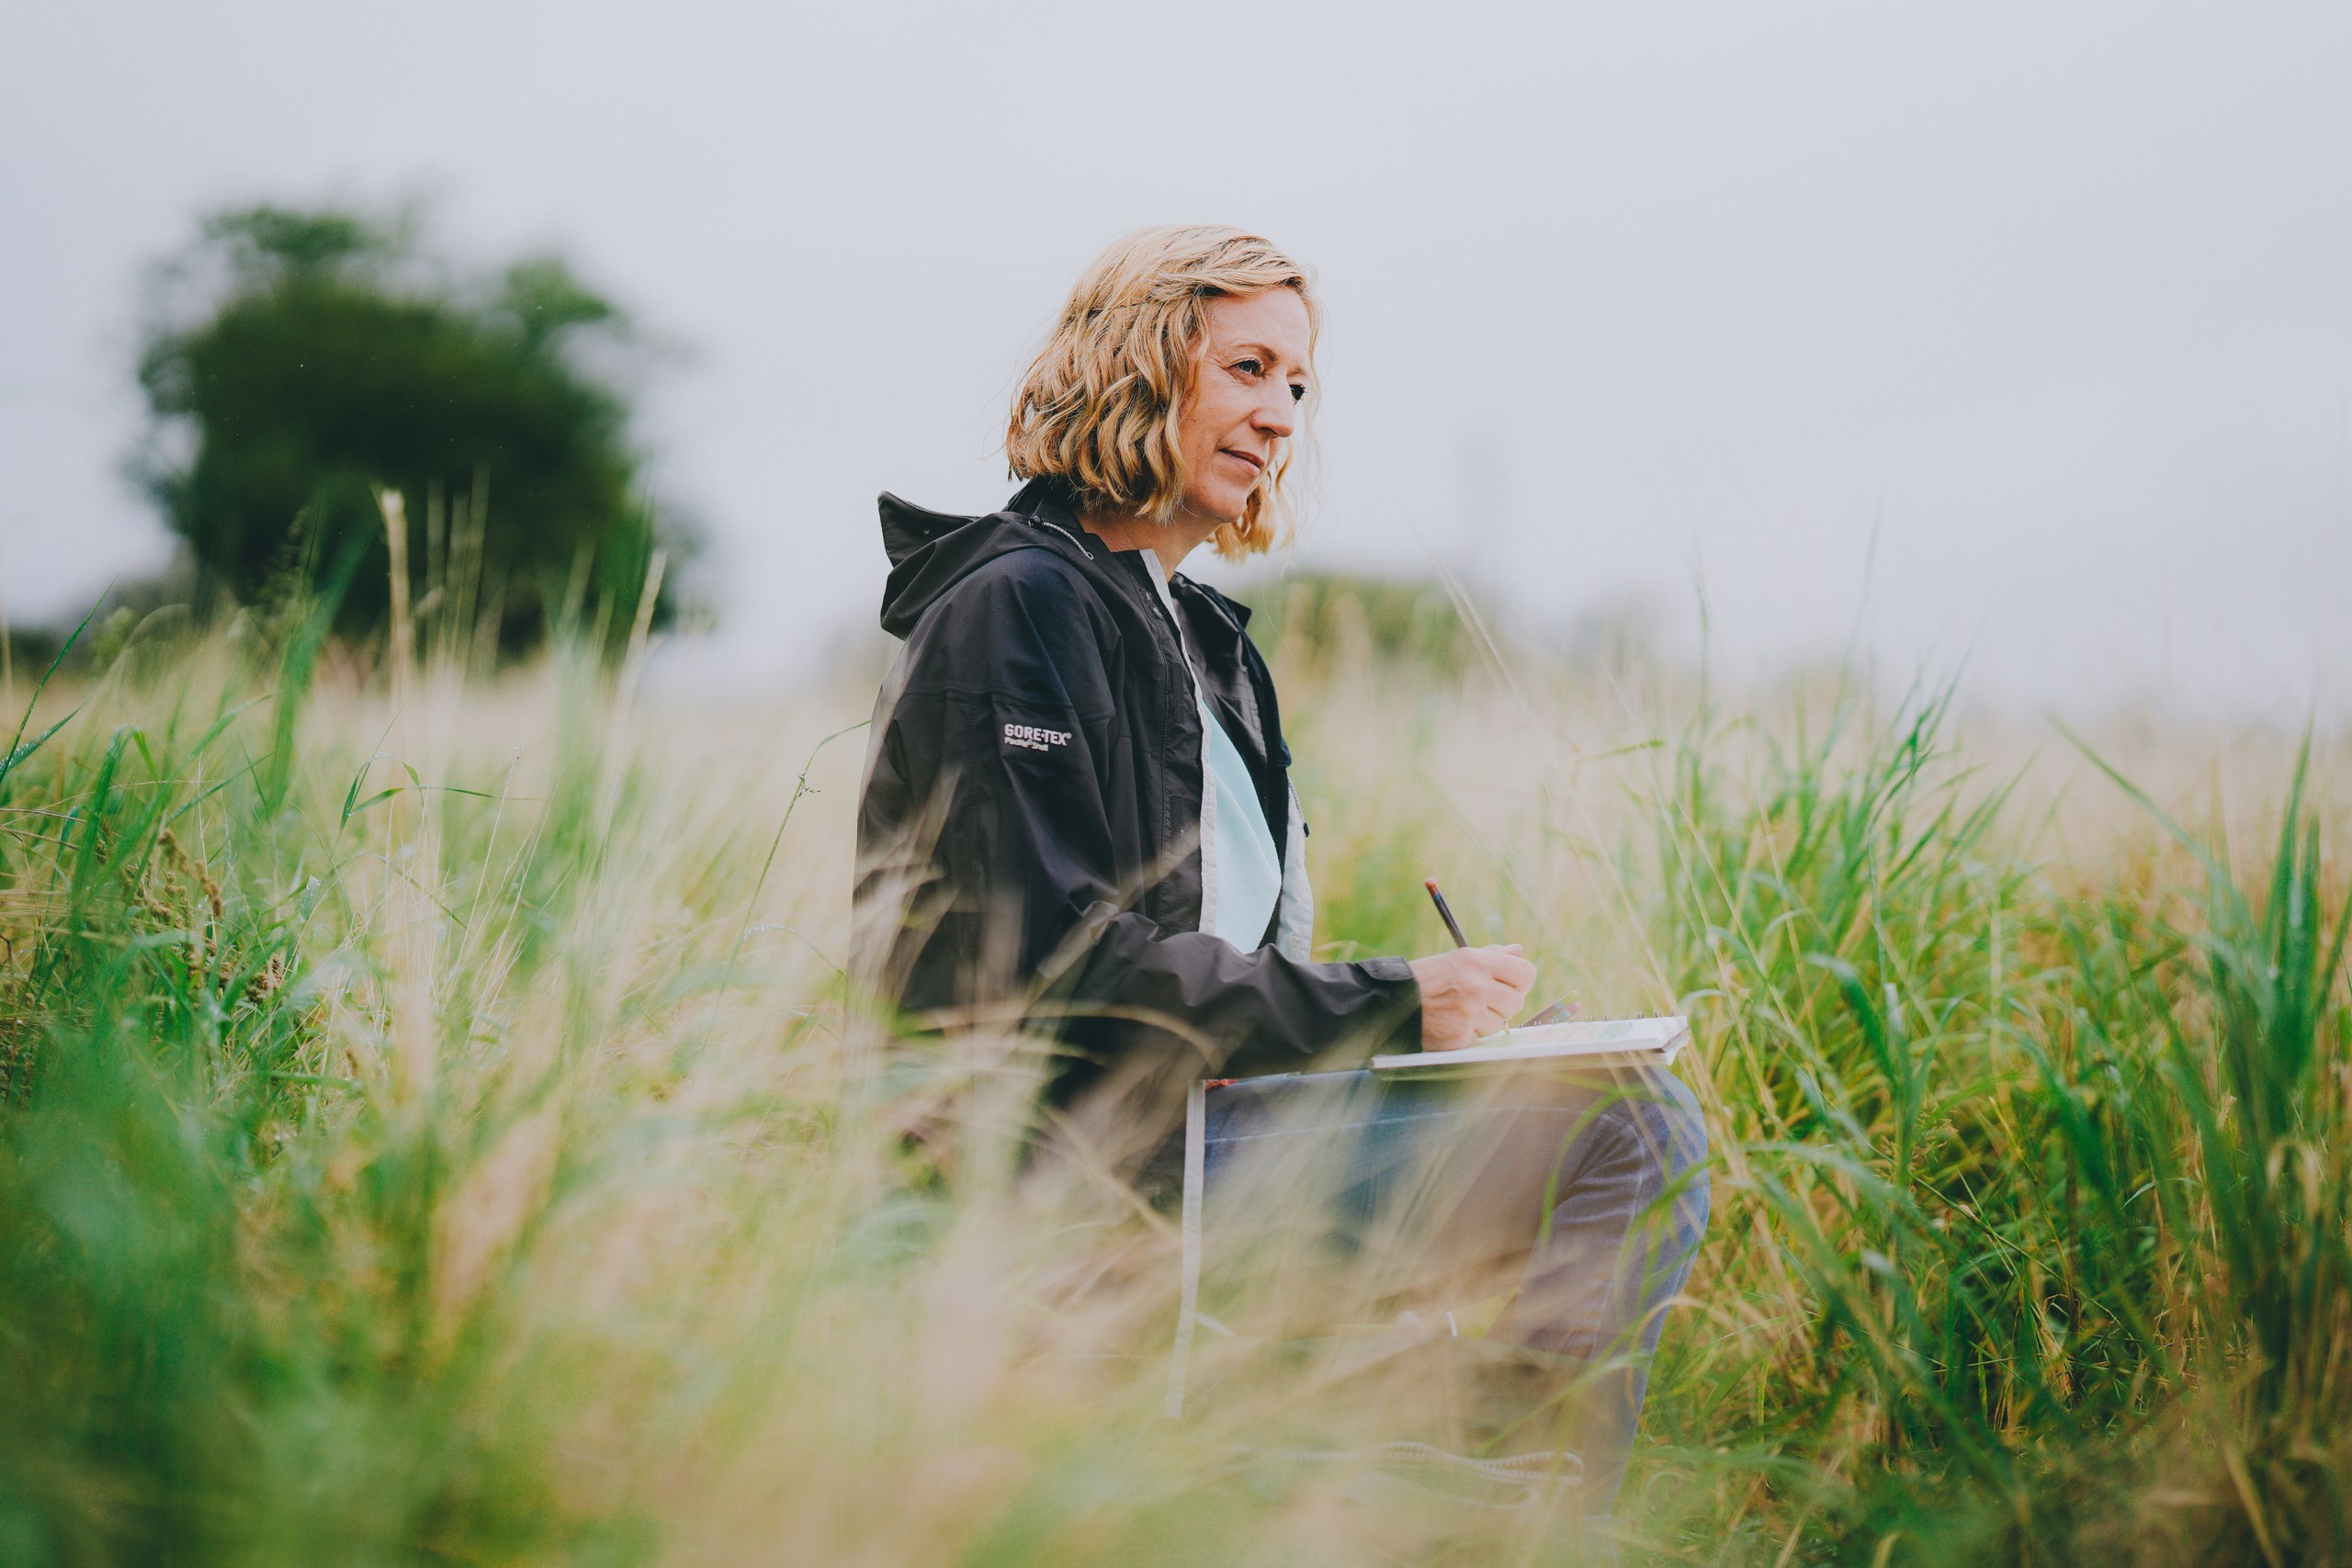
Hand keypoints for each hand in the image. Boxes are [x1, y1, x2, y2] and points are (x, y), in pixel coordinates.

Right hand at [1409, 945, 1535, 1050]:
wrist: (1390, 1002)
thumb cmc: (1426, 979)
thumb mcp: (1457, 959)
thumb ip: (1490, 956)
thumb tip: (1518, 950)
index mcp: (1476, 962)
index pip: (1525, 973)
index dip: (1519, 982)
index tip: (1508, 986)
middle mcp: (1475, 986)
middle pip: (1516, 1002)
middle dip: (1502, 1004)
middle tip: (1480, 1001)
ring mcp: (1468, 1013)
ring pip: (1499, 1024)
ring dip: (1484, 1021)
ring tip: (1460, 1011)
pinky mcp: (1459, 1036)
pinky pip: (1479, 1039)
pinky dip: (1467, 1034)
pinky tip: (1450, 1024)